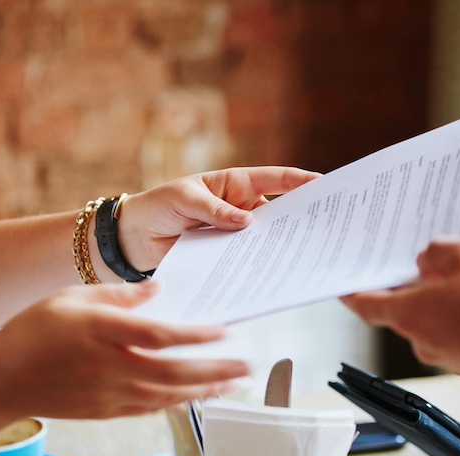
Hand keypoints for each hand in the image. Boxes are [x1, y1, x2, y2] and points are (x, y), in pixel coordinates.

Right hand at [0, 281, 248, 427]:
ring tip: (234, 384)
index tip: (225, 331)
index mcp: (104, 332)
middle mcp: (113, 366)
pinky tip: (198, 396)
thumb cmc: (35, 332)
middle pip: (175, 371)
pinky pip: (152, 408)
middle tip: (248, 366)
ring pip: (169, 394)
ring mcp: (111, 393)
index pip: (161, 336)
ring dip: (205, 390)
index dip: (196, 335)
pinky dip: (179, 403)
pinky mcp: (108, 411)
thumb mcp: (72, 297)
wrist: (2, 380)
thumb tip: (159, 289)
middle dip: (216, 371)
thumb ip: (119, 293)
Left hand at [118, 166, 320, 271]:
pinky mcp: (227, 255)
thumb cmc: (159, 206)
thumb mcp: (185, 199)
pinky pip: (247, 259)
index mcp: (236, 184)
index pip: (275, 179)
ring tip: (305, 254)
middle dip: (301, 217)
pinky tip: (272, 272)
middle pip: (279, 211)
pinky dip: (258, 265)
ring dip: (282, 245)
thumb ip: (215, 211)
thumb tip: (248, 223)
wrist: (134, 237)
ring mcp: (236, 234)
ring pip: (266, 238)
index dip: (300, 181)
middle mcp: (242, 208)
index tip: (325, 184)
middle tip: (326, 226)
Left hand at [343, 215, 459, 378]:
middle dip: (426, 271)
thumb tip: (427, 260)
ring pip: (448, 306)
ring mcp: (452, 351)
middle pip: (412, 300)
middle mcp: (425, 338)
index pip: (366, 303)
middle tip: (435, 246)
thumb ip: (438, 251)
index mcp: (410, 314)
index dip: (352, 290)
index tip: (341, 283)